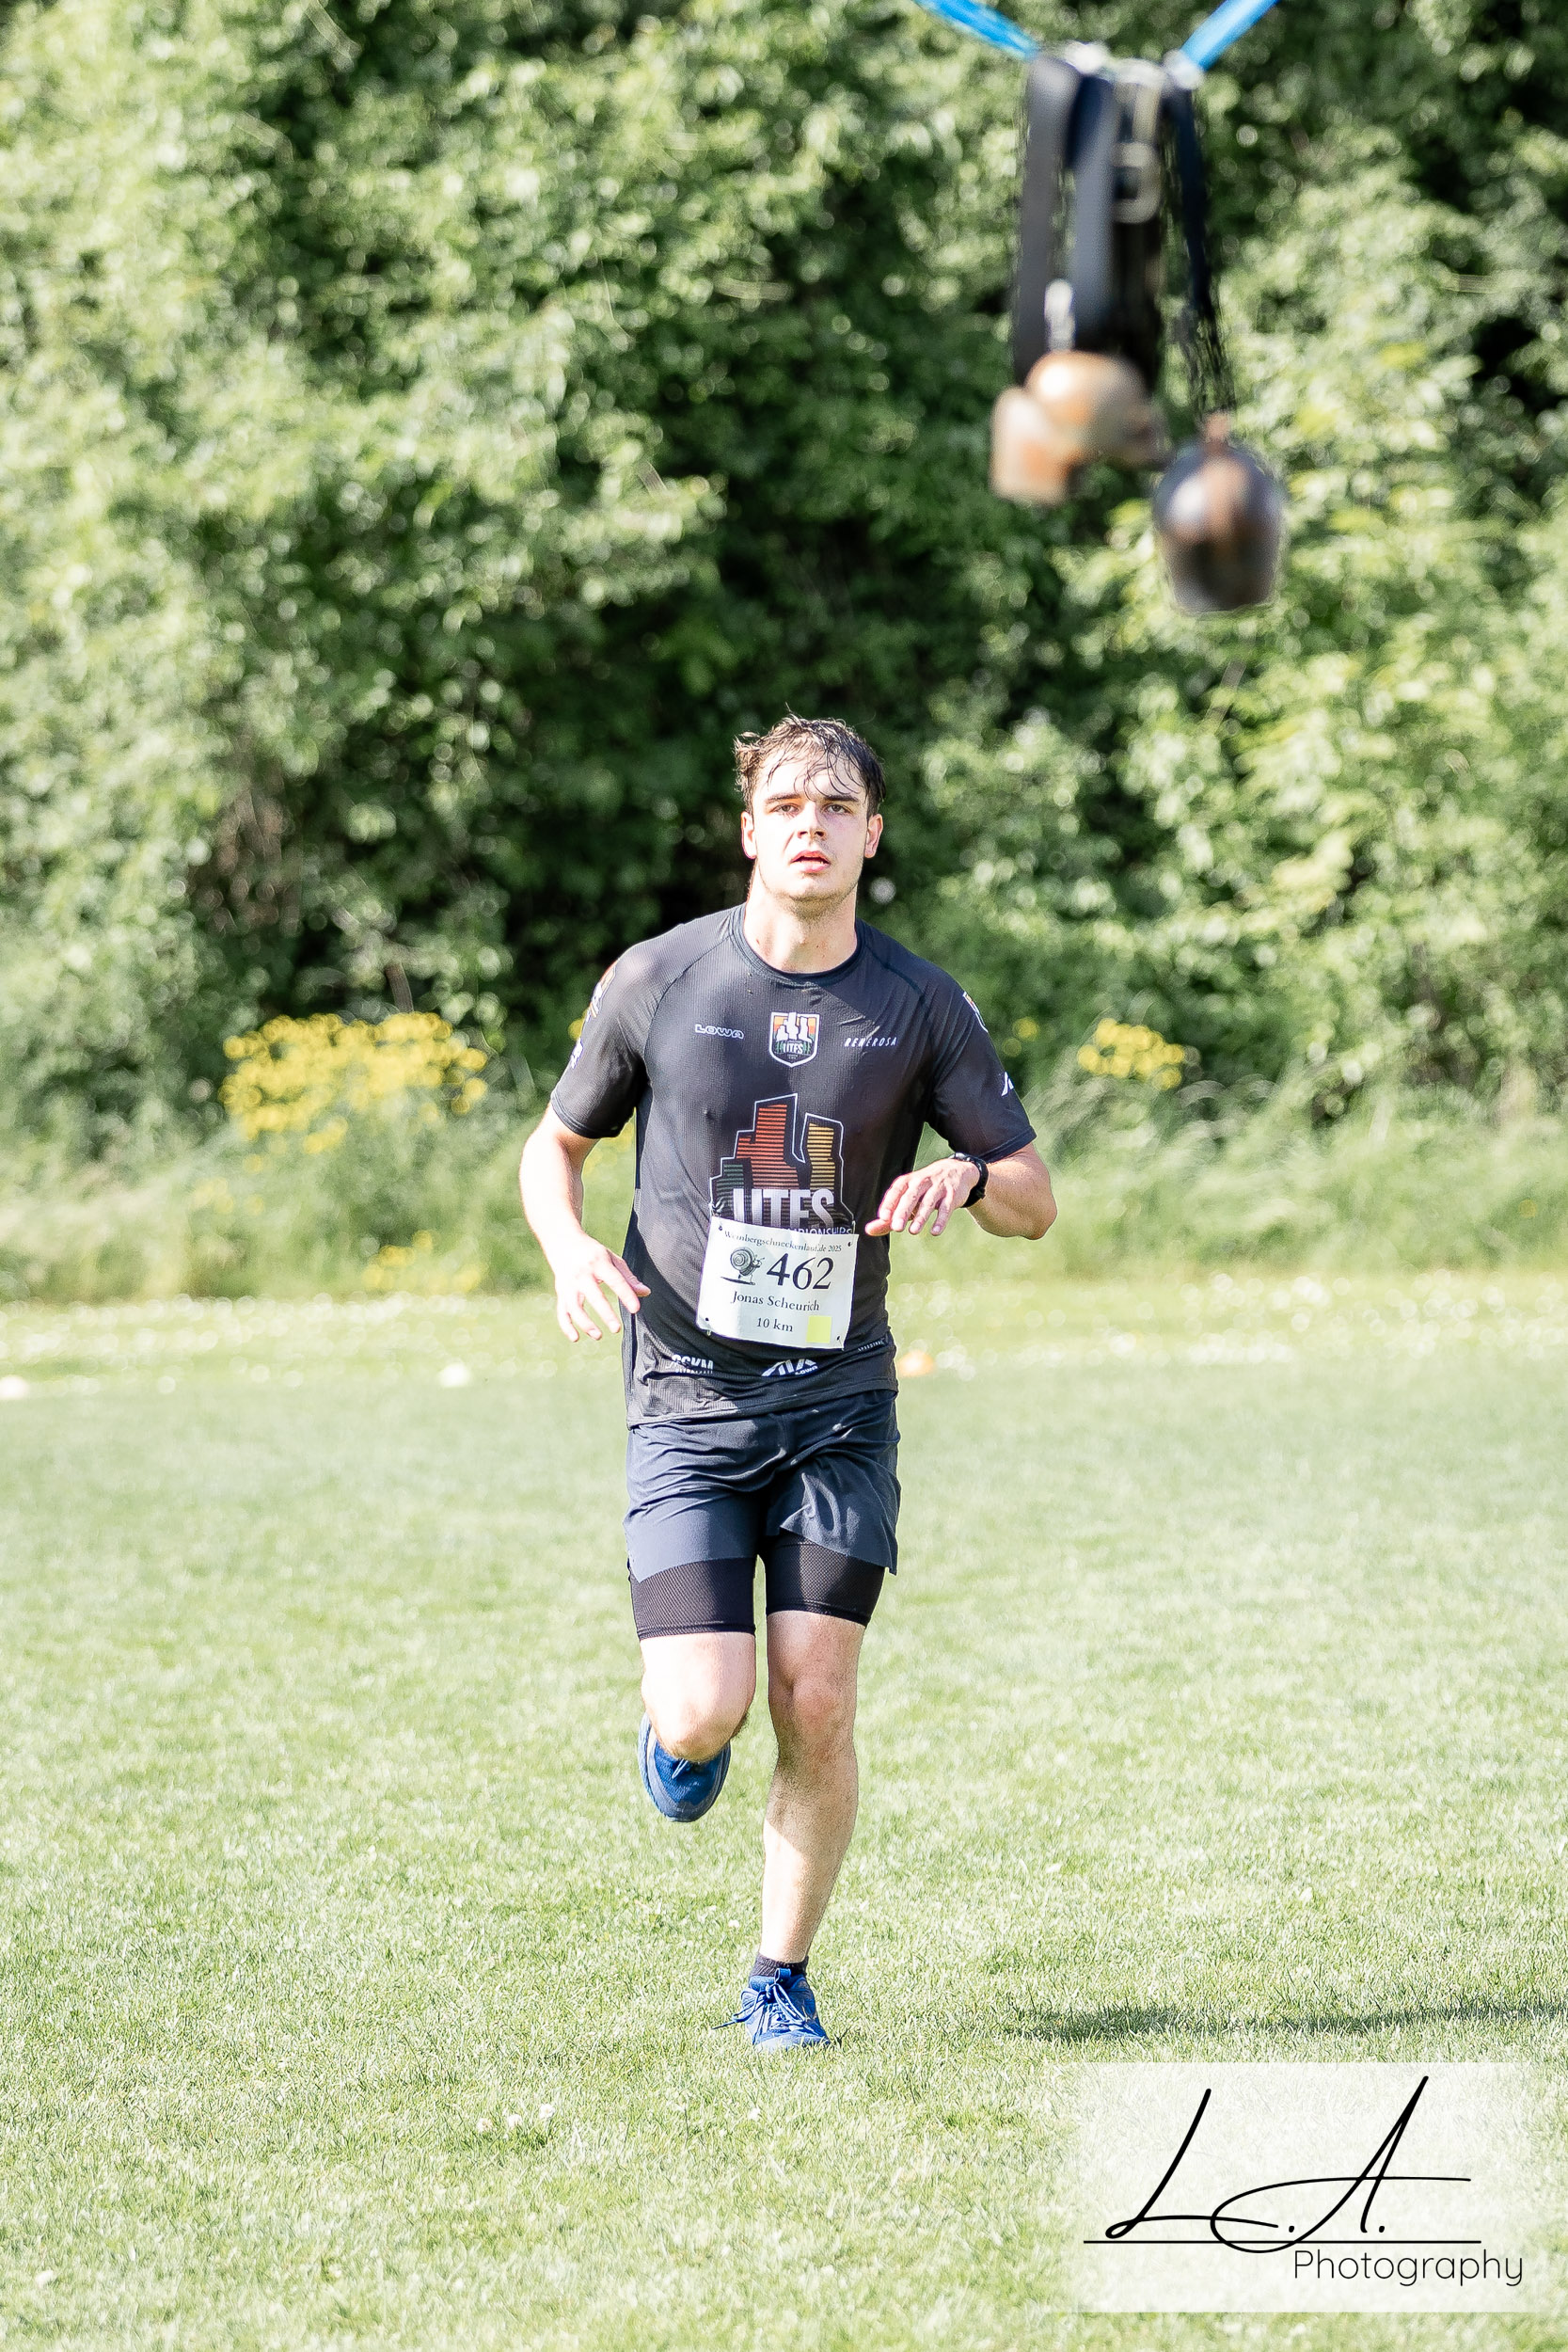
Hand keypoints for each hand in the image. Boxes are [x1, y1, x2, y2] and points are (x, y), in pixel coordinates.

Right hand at [551, 1235, 649, 1341]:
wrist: (563, 1242)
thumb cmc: (593, 1253)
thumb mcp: (612, 1259)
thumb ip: (628, 1277)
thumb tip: (645, 1293)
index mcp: (598, 1263)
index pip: (614, 1280)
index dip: (625, 1295)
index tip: (635, 1309)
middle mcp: (582, 1274)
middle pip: (593, 1296)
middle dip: (605, 1313)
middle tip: (616, 1329)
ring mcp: (568, 1284)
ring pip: (574, 1307)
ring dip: (585, 1323)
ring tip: (599, 1336)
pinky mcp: (561, 1293)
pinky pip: (561, 1312)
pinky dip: (566, 1326)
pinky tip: (576, 1338)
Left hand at [864, 1157, 978, 1239]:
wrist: (956, 1171)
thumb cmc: (924, 1190)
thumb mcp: (906, 1199)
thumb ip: (889, 1216)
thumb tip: (869, 1230)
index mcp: (908, 1182)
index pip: (896, 1191)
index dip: (889, 1203)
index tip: (883, 1217)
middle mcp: (922, 1182)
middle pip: (911, 1196)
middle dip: (903, 1211)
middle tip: (896, 1227)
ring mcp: (938, 1187)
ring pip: (928, 1202)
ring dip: (921, 1217)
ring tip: (913, 1231)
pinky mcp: (952, 1195)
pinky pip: (947, 1208)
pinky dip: (941, 1220)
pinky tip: (934, 1231)